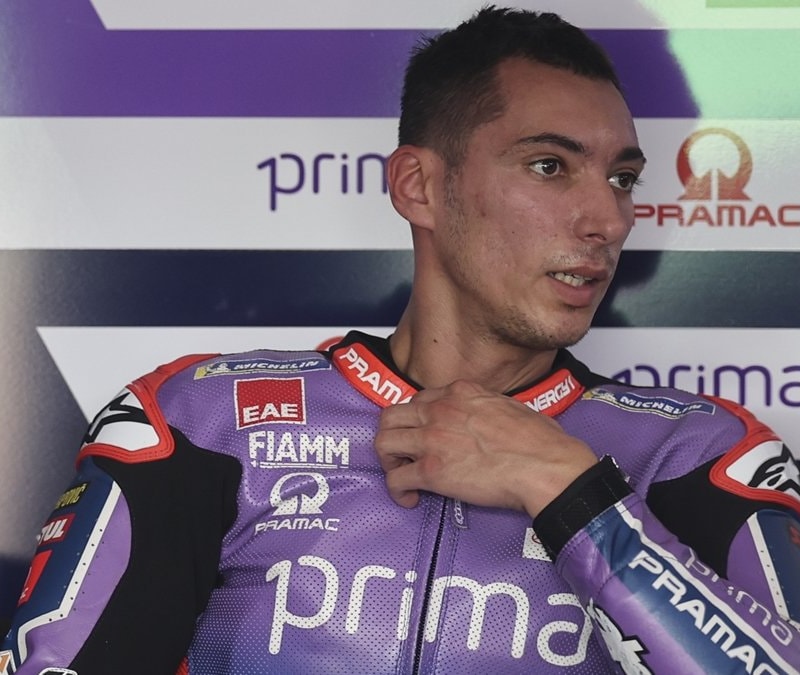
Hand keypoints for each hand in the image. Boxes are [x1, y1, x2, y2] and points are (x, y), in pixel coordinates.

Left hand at [374, 379, 597, 517]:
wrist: (546, 466)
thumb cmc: (540, 441)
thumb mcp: (508, 405)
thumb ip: (484, 406)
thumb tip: (482, 419)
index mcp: (459, 393)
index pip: (419, 400)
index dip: (417, 420)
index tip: (423, 436)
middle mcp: (439, 410)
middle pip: (391, 416)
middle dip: (393, 436)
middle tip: (404, 455)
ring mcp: (432, 439)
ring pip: (384, 443)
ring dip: (388, 462)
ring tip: (402, 475)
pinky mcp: (432, 471)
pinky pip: (396, 479)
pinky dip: (397, 491)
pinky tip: (410, 499)